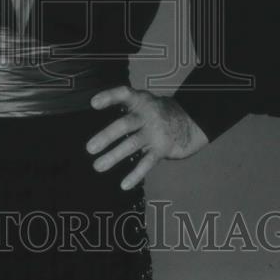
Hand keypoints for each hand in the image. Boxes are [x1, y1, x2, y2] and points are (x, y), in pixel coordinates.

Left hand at [86, 85, 208, 189]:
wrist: (190, 121)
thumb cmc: (157, 112)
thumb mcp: (143, 101)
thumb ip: (124, 106)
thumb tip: (95, 120)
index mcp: (140, 101)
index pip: (124, 94)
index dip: (109, 97)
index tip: (94, 103)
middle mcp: (147, 115)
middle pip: (125, 124)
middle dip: (107, 136)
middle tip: (90, 148)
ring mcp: (155, 133)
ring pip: (132, 145)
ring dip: (114, 156)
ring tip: (98, 166)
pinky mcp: (161, 149)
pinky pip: (147, 163)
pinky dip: (136, 175)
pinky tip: (124, 184)